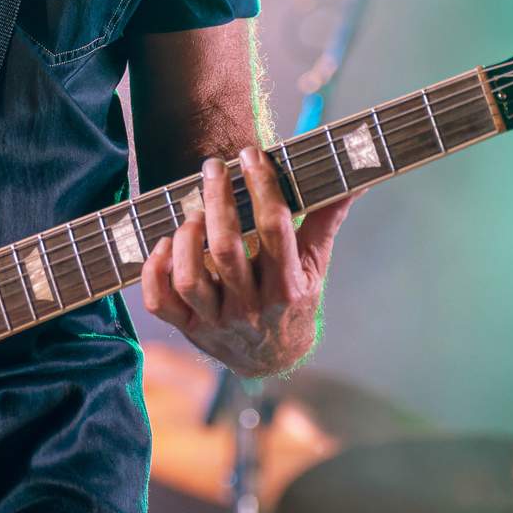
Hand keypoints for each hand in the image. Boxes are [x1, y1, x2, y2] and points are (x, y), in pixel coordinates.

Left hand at [141, 146, 350, 376]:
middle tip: (212, 168)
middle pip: (225, 250)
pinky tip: (165, 242)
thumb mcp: (314, 264)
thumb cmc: (293, 300)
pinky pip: (160, 302)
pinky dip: (155, 271)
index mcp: (286, 287)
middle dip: (217, 201)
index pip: (274, 229)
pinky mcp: (188, 328)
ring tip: (192, 212)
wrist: (272, 358)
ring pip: (190, 279)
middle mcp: (250, 307)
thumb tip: (357, 180)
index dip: (262, 187)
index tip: (252, 155)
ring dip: (186, 238)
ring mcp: (215, 321)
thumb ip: (326, 220)